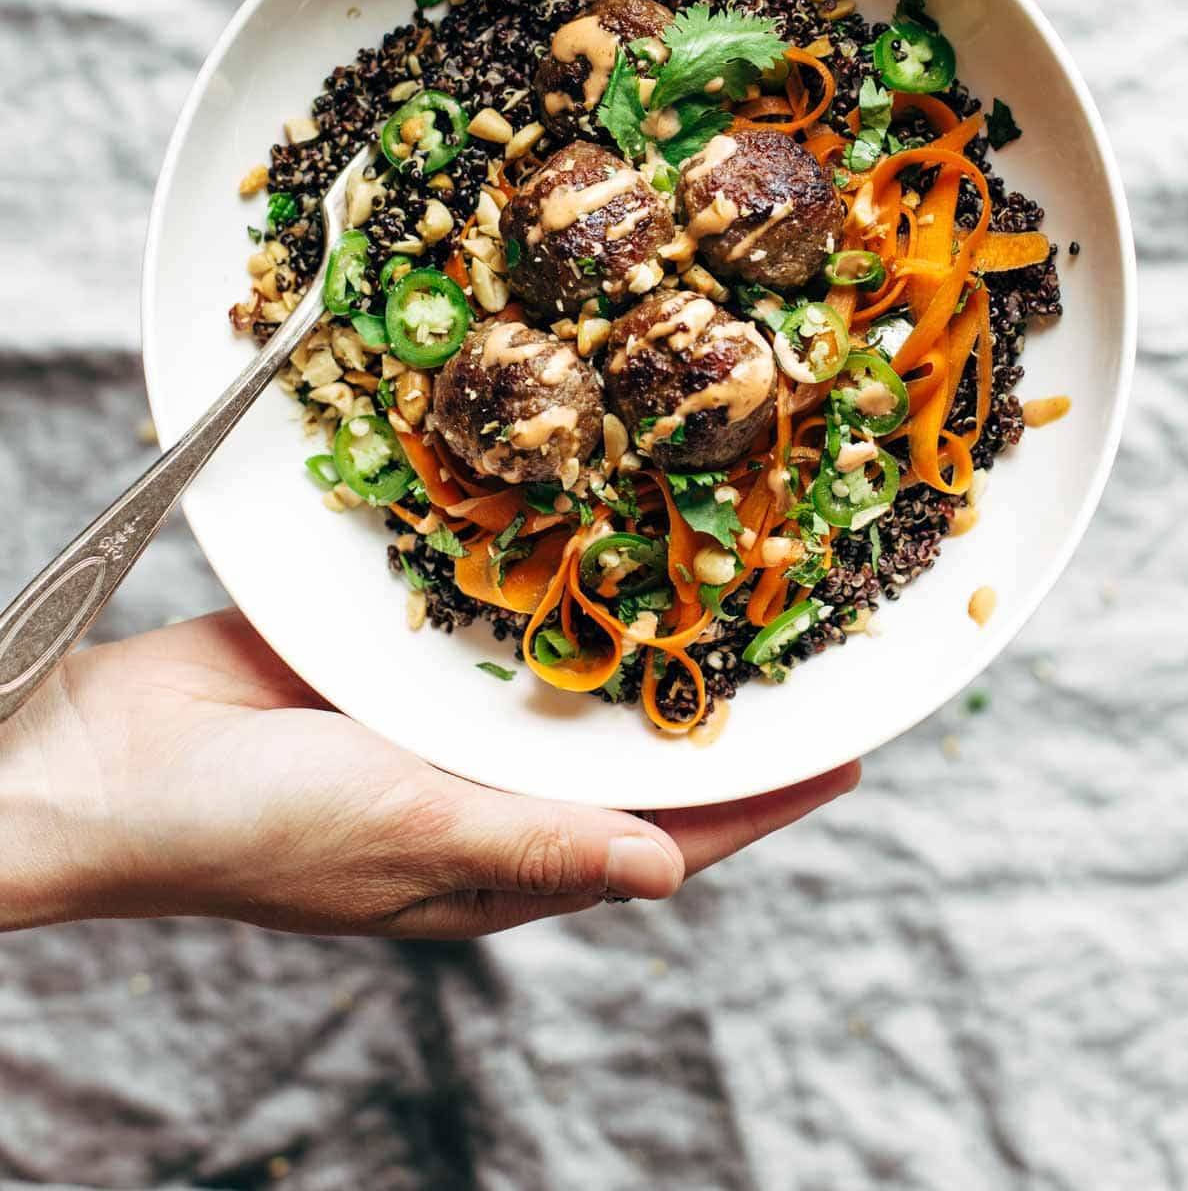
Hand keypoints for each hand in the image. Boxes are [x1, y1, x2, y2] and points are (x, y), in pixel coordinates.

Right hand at [0, 609, 857, 937]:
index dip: (756, 804)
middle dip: (706, 712)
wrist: (112, 757)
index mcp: (498, 862)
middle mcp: (484, 792)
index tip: (846, 755)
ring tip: (719, 581)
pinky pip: (486, 623)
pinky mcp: (391, 656)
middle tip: (798, 646)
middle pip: (625, 754)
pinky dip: (541, 591)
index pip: (660, 838)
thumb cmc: (250, 827)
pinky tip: (590, 540)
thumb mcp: (406, 836)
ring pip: (563, 684)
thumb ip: (538, 843)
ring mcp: (438, 721)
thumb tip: (671, 875)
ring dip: (632, 644)